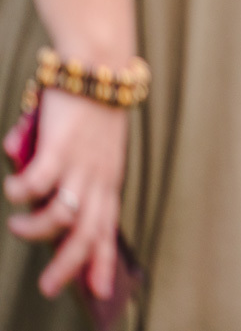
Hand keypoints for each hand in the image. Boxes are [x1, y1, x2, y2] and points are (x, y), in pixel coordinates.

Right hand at [3, 89, 127, 298]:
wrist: (100, 66)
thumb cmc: (91, 106)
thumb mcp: (89, 148)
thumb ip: (65, 171)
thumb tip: (27, 183)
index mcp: (109, 178)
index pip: (108, 228)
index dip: (102, 261)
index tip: (98, 292)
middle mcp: (99, 177)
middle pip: (88, 233)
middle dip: (68, 265)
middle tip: (47, 286)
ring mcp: (81, 163)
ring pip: (63, 215)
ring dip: (35, 227)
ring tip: (19, 225)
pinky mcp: (61, 146)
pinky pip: (36, 182)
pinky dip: (21, 192)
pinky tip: (14, 190)